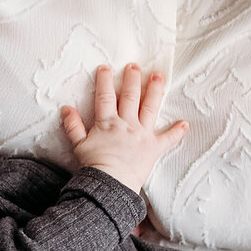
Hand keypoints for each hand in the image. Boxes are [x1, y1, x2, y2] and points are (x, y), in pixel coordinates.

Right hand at [61, 63, 186, 191]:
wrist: (111, 184)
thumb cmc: (95, 166)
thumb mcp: (79, 145)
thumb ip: (73, 125)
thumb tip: (66, 108)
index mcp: (108, 122)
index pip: (106, 96)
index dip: (105, 80)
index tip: (106, 68)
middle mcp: (127, 124)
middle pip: (131, 96)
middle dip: (132, 79)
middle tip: (135, 65)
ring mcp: (142, 134)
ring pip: (150, 108)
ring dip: (155, 90)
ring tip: (159, 76)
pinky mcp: (154, 148)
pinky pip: (168, 139)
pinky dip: (177, 132)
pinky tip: (185, 123)